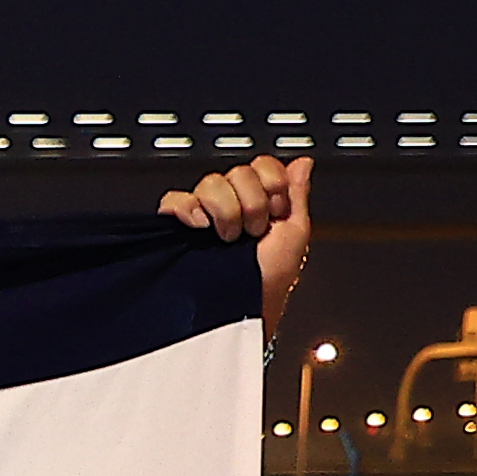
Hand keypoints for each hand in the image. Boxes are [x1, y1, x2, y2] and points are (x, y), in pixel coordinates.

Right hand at [158, 155, 316, 333]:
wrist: (240, 311)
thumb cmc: (267, 285)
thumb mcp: (295, 235)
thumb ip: (297, 195)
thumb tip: (302, 164)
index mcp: (258, 204)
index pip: (261, 166)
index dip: (271, 183)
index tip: (276, 210)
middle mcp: (229, 207)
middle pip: (237, 171)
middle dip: (252, 202)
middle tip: (253, 230)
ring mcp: (201, 217)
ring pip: (209, 182)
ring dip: (226, 209)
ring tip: (229, 239)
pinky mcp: (174, 230)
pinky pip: (174, 200)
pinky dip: (187, 208)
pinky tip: (201, 227)